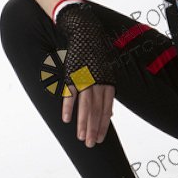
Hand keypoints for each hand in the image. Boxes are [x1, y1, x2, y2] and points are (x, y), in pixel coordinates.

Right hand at [55, 2, 116, 147]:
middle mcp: (99, 83)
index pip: (107, 110)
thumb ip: (107, 95)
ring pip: (86, 106)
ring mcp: (86, 79)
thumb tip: (111, 115)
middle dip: (94, 130)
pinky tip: (66, 120)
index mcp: (108, 84)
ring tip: (82, 138)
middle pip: (97, 111)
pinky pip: (70, 94)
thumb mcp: (106, 74)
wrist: (85, 32)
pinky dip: (68, 107)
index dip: (104, 126)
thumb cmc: (95, 56)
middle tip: (91, 145)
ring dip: (83, 123)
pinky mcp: (73, 74)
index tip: (101, 139)